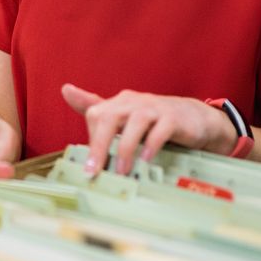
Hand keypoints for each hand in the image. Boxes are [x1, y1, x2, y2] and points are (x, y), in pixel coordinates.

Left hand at [61, 84, 234, 174]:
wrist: (195, 119)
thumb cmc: (154, 121)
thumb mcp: (124, 116)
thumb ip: (96, 109)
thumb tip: (65, 89)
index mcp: (120, 103)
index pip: (96, 114)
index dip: (91, 140)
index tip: (88, 168)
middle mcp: (135, 102)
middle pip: (111, 116)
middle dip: (99, 145)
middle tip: (95, 171)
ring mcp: (156, 108)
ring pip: (136, 122)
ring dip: (126, 148)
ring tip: (121, 171)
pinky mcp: (175, 118)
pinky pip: (161, 129)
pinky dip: (152, 144)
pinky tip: (146, 160)